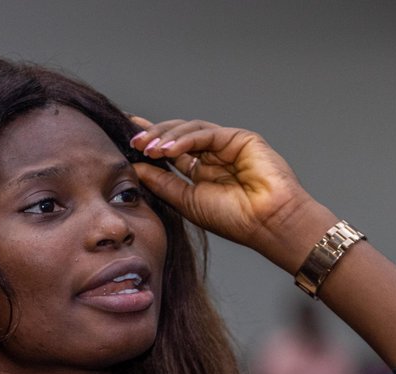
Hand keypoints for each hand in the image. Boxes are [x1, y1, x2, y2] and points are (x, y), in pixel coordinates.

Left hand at [129, 117, 326, 268]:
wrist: (267, 223)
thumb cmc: (234, 219)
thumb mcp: (187, 202)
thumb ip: (162, 184)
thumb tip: (135, 168)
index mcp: (202, 172)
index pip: (171, 151)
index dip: (150, 141)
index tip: (127, 137)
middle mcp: (213, 156)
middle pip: (177, 135)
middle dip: (154, 136)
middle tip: (133, 141)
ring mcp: (226, 145)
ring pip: (189, 129)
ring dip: (166, 136)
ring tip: (147, 147)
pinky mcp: (239, 138)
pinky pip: (206, 133)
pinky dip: (185, 138)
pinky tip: (168, 149)